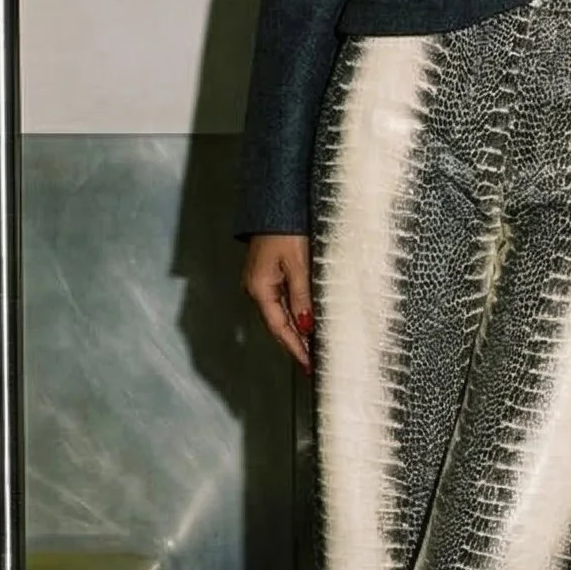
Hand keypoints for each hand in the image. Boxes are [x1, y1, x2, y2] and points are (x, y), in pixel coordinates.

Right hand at [242, 232, 313, 370]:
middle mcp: (257, 289)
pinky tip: (306, 322)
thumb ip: (302, 295)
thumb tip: (306, 324)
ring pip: (281, 314)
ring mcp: (262, 282)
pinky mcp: (269, 274)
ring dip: (297, 331)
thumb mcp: (299, 264)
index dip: (295, 348)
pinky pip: (283, 301)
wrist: (276, 205)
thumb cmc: (285, 229)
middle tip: (313, 363)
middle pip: (279, 324)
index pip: (280, 328)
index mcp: (260, 289)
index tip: (309, 364)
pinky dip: (295, 313)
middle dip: (296, 344)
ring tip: (313, 349)